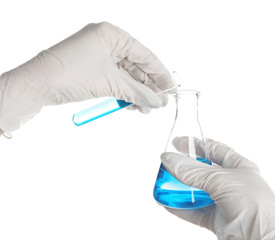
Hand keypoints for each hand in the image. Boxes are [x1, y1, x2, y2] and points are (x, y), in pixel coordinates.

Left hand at [0, 22, 172, 133]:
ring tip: (146, 109)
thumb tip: (158, 101)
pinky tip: (132, 105)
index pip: (144, 54)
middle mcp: (105, 42)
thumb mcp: (110, 83)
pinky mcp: (91, 68)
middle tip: (159, 103)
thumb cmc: (69, 74)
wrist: (37, 86)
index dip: (159, 73)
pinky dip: (124, 93)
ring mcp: (98, 55)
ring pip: (125, 76)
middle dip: (148, 87)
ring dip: (136, 93)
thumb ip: (138, 93)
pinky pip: (114, 80)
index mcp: (111, 34)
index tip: (170, 88)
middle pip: (136, 66)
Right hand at [161, 137, 274, 239]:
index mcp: (240, 167)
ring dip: (180, 189)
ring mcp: (225, 203)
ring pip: (197, 193)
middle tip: (168, 165)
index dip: (196, 144)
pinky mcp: (218, 222)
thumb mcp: (222, 181)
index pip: (214, 150)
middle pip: (203, 172)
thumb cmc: (256, 207)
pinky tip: (168, 204)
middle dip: (185, 168)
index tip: (177, 143)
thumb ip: (194, 171)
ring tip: (164, 185)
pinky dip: (180, 208)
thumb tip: (170, 159)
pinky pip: (195, 212)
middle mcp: (232, 184)